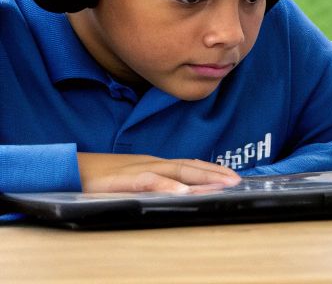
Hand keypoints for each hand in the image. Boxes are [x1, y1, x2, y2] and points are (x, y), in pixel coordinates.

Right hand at [76, 152, 239, 193]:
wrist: (69, 169)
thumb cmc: (100, 178)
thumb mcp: (132, 180)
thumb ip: (153, 183)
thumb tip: (177, 192)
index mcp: (155, 164)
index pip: (190, 164)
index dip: (212, 170)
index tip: (233, 177)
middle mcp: (152, 163)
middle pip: (190, 165)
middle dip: (215, 173)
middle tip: (237, 181)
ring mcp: (138, 169)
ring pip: (176, 170)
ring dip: (201, 178)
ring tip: (222, 185)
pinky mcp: (123, 179)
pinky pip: (148, 181)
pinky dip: (166, 185)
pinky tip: (182, 192)